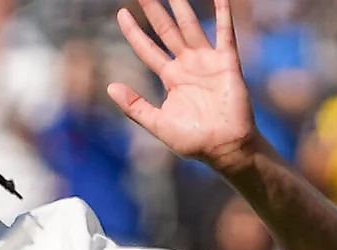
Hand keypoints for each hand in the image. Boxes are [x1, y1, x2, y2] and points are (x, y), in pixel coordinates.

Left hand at [109, 0, 259, 173]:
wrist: (226, 149)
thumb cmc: (194, 141)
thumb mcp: (158, 124)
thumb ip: (135, 106)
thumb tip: (110, 87)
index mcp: (171, 78)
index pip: (148, 49)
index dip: (134, 31)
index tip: (121, 13)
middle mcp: (188, 66)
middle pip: (167, 31)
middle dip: (155, 11)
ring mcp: (207, 62)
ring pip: (191, 27)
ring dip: (182, 6)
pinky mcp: (227, 64)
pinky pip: (225, 35)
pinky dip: (224, 15)